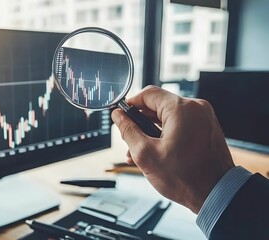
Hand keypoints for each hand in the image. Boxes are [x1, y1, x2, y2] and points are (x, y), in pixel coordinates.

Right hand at [111, 86, 234, 212]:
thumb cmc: (186, 178)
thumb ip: (128, 130)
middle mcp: (196, 108)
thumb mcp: (146, 154)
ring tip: (140, 151)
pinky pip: (180, 124)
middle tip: (129, 139)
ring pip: (167, 116)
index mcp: (182, 109)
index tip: (120, 115)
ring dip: (151, 130)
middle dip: (140, 122)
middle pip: (158, 105)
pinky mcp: (206, 127)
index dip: (130, 104)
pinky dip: (165, 133)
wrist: (218, 194)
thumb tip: (118, 116)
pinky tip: (156, 151)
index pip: (148, 94)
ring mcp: (203, 117)